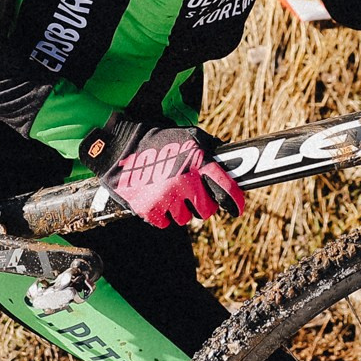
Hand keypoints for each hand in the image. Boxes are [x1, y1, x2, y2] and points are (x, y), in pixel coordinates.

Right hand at [80, 121, 246, 227]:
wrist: (123, 148)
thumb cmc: (161, 141)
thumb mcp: (191, 137)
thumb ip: (211, 151)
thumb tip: (233, 162)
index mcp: (197, 163)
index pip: (225, 188)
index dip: (235, 201)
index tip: (237, 208)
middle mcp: (184, 182)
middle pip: (206, 210)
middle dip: (201, 204)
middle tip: (190, 192)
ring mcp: (166, 197)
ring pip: (185, 218)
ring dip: (180, 208)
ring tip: (168, 189)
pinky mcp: (149, 209)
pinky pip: (165, 222)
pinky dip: (162, 213)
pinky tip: (156, 196)